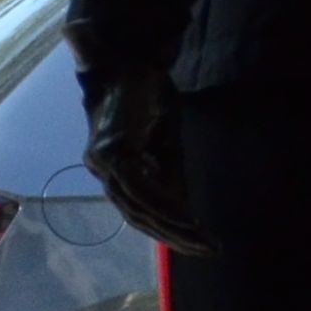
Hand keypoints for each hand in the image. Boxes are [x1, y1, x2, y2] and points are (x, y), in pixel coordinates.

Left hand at [83, 69, 214, 257]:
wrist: (128, 59)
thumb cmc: (146, 96)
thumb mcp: (165, 140)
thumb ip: (169, 174)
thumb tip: (183, 211)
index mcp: (111, 167)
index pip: (137, 209)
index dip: (166, 229)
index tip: (196, 243)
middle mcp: (102, 169)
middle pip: (138, 216)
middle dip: (174, 237)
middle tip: (208, 251)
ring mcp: (104, 163)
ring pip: (140, 209)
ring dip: (174, 228)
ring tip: (205, 243)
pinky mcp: (114, 154)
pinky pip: (142, 191)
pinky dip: (167, 207)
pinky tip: (190, 220)